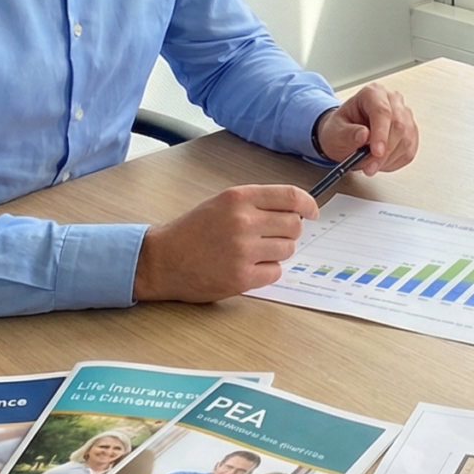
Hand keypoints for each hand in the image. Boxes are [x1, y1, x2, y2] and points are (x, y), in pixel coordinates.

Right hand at [134, 184, 317, 301]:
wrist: (161, 260)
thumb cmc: (192, 231)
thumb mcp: (222, 203)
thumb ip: (256, 203)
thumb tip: (296, 210)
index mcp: (239, 198)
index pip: (291, 197)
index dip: (308, 205)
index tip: (312, 212)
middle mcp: (243, 221)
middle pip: (294, 226)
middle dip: (289, 232)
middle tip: (273, 236)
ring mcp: (243, 250)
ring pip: (287, 249)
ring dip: (277, 252)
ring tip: (253, 252)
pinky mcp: (241, 277)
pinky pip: (275, 272)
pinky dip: (267, 271)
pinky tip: (249, 267)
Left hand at [314, 83, 418, 170]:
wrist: (345, 136)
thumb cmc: (341, 129)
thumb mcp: (335, 133)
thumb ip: (347, 134)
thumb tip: (363, 135)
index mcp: (372, 93)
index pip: (382, 111)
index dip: (381, 133)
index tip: (376, 151)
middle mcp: (392, 101)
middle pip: (398, 126)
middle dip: (384, 152)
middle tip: (369, 167)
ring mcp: (404, 116)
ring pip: (406, 140)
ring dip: (388, 159)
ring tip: (370, 165)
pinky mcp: (410, 133)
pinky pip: (409, 151)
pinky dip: (394, 162)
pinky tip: (380, 162)